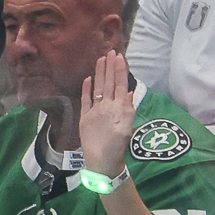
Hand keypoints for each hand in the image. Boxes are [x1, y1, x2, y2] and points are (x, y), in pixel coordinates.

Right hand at [78, 50, 136, 180]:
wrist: (103, 163)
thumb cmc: (116, 149)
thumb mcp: (125, 129)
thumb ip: (127, 111)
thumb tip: (129, 93)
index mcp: (118, 108)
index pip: (120, 84)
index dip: (120, 70)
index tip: (119, 56)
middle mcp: (107, 106)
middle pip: (109, 83)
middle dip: (110, 67)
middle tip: (110, 51)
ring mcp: (96, 111)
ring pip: (99, 88)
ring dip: (100, 74)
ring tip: (101, 60)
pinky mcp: (86, 118)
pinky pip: (85, 101)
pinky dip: (86, 90)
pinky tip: (88, 80)